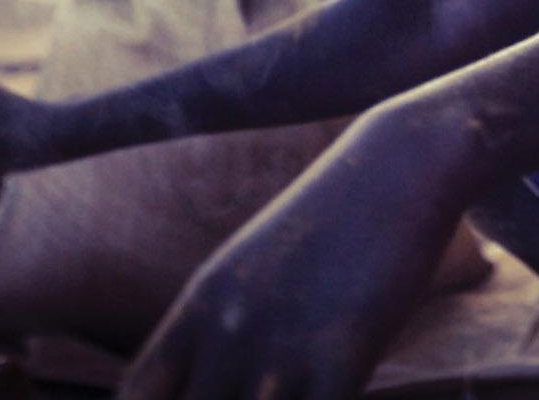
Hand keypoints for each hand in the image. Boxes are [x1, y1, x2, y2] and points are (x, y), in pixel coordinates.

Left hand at [119, 108, 472, 398]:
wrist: (402, 162)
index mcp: (200, 306)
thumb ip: (230, 320)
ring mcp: (279, 347)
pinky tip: (345, 398)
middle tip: (262, 399)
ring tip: (296, 398)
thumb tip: (221, 372)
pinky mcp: (341, 355)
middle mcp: (226, 332)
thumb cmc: (340, 218)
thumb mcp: (262, 264)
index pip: (136, 396)